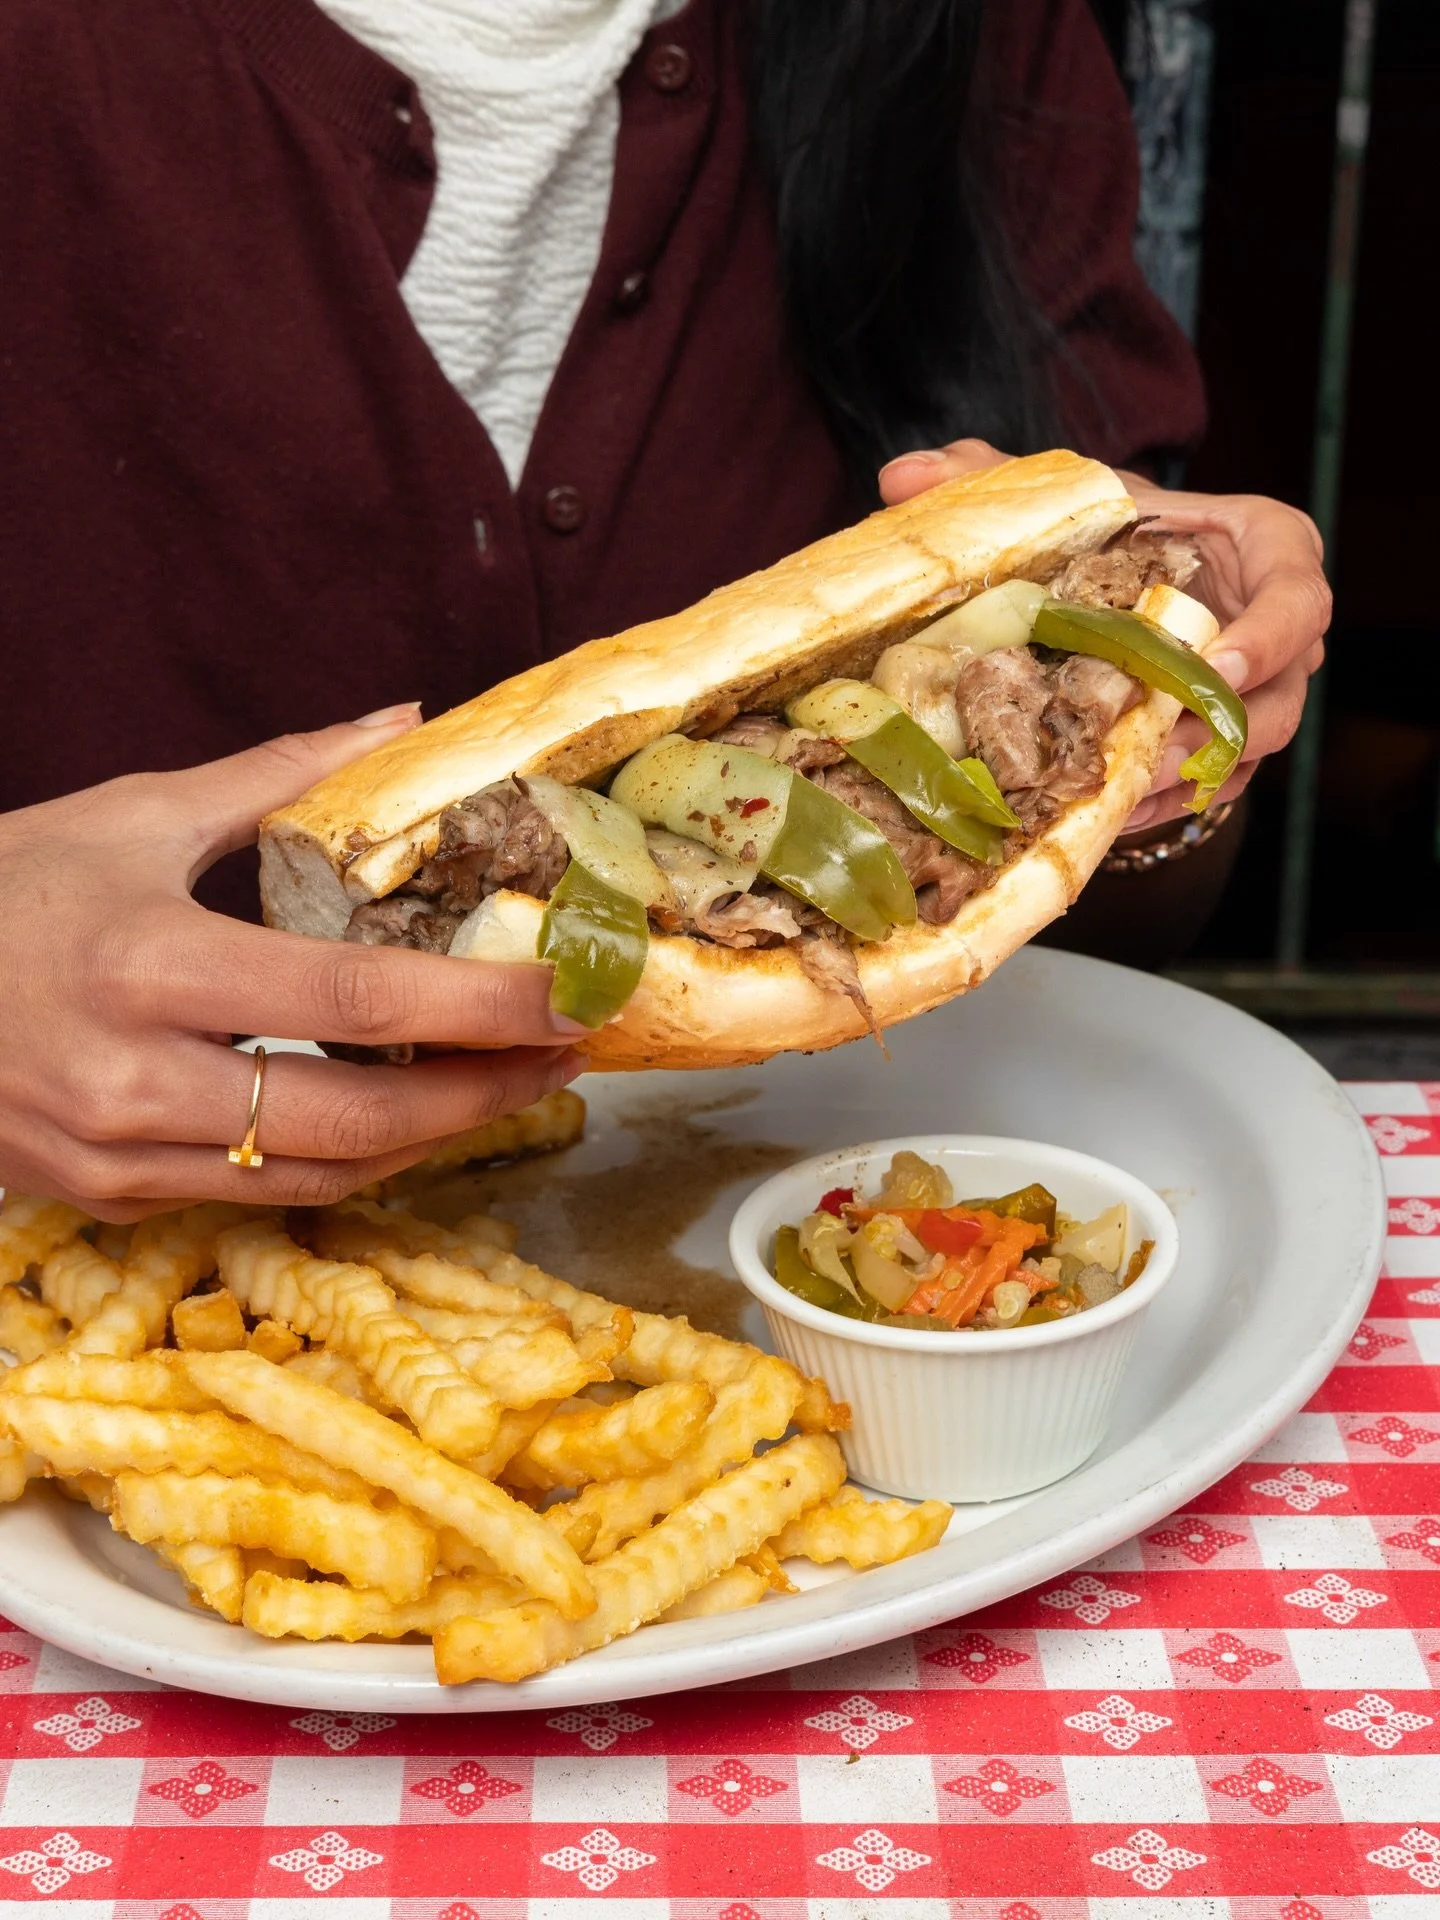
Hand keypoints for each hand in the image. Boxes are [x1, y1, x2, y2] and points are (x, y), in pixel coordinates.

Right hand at [0, 709, 584, 1219]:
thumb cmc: (0, 890)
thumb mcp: (129, 814)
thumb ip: (276, 775)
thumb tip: (402, 718)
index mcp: (148, 961)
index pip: (353, 999)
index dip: (478, 1007)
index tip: (566, 996)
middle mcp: (134, 1076)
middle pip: (356, 1115)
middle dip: (482, 1093)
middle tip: (563, 1053)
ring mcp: (115, 1152)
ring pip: (318, 1175)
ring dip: (429, 1140)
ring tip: (506, 1087)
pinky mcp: (105, 1195)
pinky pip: (256, 1194)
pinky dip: (344, 1162)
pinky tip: (402, 1121)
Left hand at [879, 439, 1329, 829]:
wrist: (1108, 581)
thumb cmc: (1106, 529)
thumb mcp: (1063, 496)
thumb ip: (993, 477)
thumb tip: (902, 476)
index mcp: (1267, 558)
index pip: (1301, 598)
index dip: (1270, 636)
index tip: (1214, 662)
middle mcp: (1276, 637)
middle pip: (1277, 700)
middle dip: (1209, 735)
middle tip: (1142, 755)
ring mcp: (1254, 700)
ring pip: (1241, 758)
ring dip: (1177, 782)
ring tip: (1113, 794)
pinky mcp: (1218, 751)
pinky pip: (1203, 792)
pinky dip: (1156, 805)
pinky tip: (1103, 815)